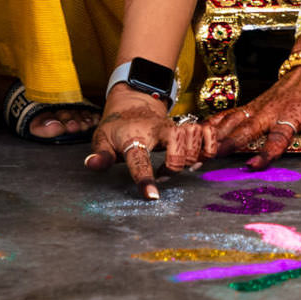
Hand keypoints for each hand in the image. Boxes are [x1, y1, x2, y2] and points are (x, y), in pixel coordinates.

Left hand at [84, 85, 208, 199]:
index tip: (153, 196)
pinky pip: (208, 133)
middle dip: (175, 166)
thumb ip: (100, 155)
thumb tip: (91, 165)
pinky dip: (209, 148)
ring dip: (191, 157)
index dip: (145, 178)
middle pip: (178, 147)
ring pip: (195, 138)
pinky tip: (199, 159)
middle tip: (162, 175)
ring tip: (179, 167)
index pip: (139, 160)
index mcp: (135, 137)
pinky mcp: (187, 126)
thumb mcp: (101, 139)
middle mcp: (159, 130)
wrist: (133, 102)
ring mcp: (175, 126)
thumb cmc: (117, 127)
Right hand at [207, 66, 300, 169]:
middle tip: (213, 156)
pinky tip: (200, 131)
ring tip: (200, 147)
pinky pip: (231, 113)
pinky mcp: (253, 105)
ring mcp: (260, 107)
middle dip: (231, 143)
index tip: (254, 165)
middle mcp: (271, 111)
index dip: (267, 152)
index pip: (278, 137)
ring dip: (217, 134)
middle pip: (248, 129)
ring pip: (234, 120)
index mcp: (291, 115)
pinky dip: (215, 122)